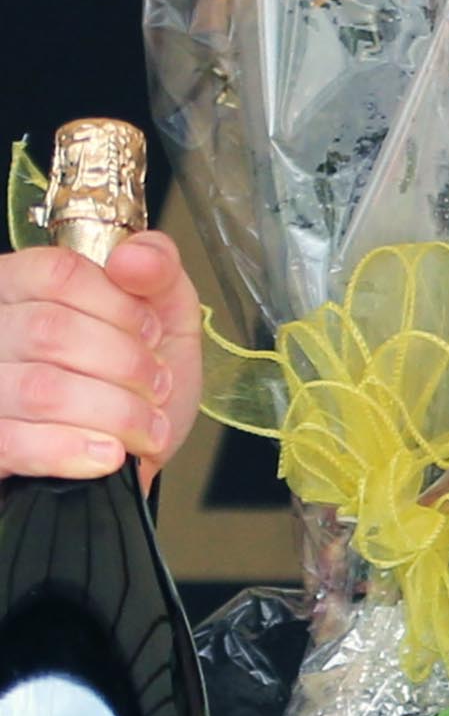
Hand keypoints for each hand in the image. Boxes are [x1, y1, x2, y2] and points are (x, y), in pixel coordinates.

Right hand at [0, 232, 202, 484]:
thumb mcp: (165, 319)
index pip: (57, 273)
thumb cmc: (135, 384)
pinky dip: (74, 449)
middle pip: (50, 331)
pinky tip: (108, 454)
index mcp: (21, 288)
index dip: (118, 306)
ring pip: (41, 390)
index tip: (151, 334)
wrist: (126, 458)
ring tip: (145, 426)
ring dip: (116, 413)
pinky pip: (15, 443)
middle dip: (126, 365)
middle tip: (157, 387)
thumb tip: (135, 257)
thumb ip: (160, 273)